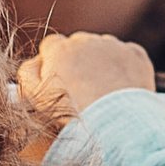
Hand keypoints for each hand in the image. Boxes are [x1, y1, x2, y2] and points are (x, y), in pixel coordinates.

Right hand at [17, 30, 154, 115]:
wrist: (115, 124)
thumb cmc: (72, 114)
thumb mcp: (35, 98)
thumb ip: (27, 74)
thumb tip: (35, 62)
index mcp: (61, 49)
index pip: (52, 44)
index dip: (54, 61)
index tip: (60, 78)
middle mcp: (87, 41)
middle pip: (78, 44)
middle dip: (78, 59)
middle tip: (82, 87)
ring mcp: (114, 46)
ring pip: (103, 47)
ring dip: (101, 61)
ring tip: (103, 90)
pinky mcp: (137, 56)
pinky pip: (128, 53)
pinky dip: (125, 65)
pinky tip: (122, 85)